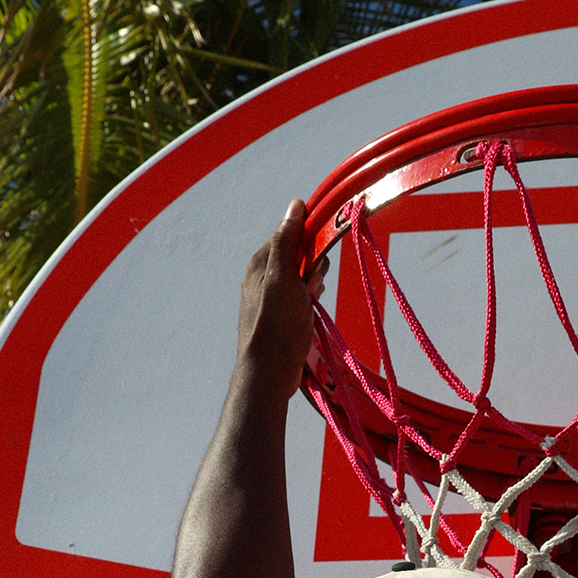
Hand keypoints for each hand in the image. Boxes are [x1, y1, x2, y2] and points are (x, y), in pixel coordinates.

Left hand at [236, 199, 325, 393]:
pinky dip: (311, 298)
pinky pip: (302, 293)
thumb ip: (287, 241)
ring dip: (315, 284)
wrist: (270, 373)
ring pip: (303, 274)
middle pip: (300, 253)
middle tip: (311, 288)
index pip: (291, 231)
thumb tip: (296, 205)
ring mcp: (271, 295)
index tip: (316, 260)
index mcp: (261, 262)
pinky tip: (310, 310)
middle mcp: (263, 275)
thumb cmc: (277, 327)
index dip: (310, 240)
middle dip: (314, 266)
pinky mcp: (280, 312)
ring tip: (310, 303)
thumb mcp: (284, 277)